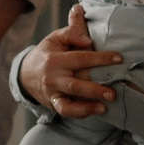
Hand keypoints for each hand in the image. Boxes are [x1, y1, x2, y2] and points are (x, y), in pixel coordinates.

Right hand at [16, 4, 122, 119]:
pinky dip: (80, 112)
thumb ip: (72, 31)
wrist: (25, 74)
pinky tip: (96, 111)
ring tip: (105, 106)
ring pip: (69, 102)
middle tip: (113, 92)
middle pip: (74, 84)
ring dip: (87, 105)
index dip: (100, 58)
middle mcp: (53, 77)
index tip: (118, 58)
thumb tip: (87, 36)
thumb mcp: (55, 38)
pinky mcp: (54, 103)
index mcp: (55, 59)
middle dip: (94, 89)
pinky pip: (66, 110)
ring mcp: (53, 92)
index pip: (81, 58)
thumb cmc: (48, 53)